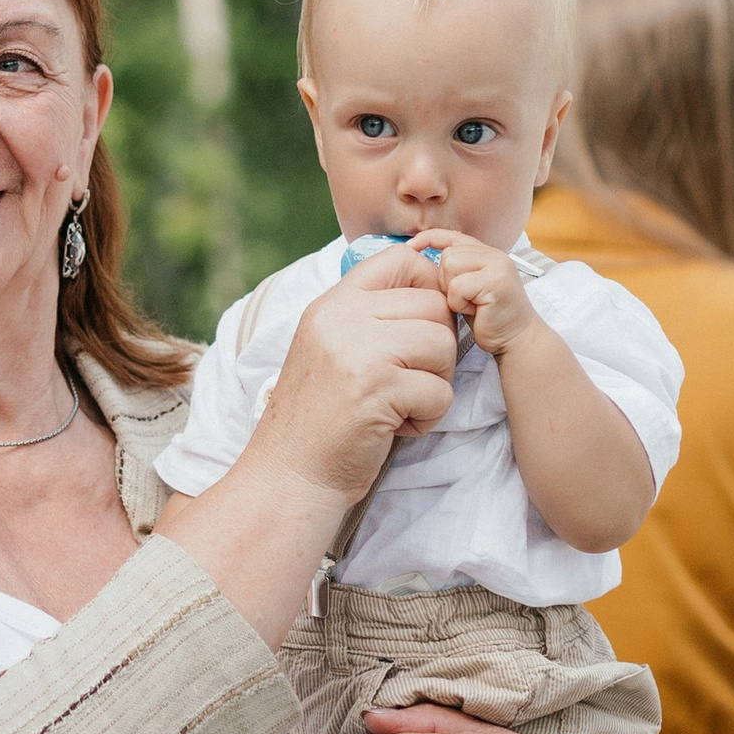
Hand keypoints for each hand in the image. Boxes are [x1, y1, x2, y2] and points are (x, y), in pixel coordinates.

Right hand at [258, 263, 455, 494]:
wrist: (289, 475)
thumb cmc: (320, 418)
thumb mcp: (331, 349)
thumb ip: (370, 318)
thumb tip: (436, 291)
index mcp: (331, 303)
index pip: (401, 258)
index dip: (429, 286)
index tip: (422, 325)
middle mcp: (341, 318)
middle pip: (434, 305)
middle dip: (437, 347)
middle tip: (410, 380)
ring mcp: (358, 351)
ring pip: (443, 344)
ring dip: (436, 382)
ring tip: (402, 404)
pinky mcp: (377, 389)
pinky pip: (440, 391)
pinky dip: (428, 416)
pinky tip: (395, 426)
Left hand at [419, 230, 533, 356]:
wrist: (517, 339)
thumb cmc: (489, 318)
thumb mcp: (469, 289)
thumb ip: (456, 271)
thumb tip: (421, 258)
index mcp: (488, 253)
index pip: (453, 236)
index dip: (430, 238)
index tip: (411, 245)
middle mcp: (494, 255)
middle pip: (448, 255)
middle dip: (446, 281)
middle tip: (465, 300)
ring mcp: (497, 266)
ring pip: (450, 267)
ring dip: (452, 292)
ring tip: (470, 304)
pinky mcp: (495, 282)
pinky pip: (457, 287)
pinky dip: (459, 303)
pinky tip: (475, 312)